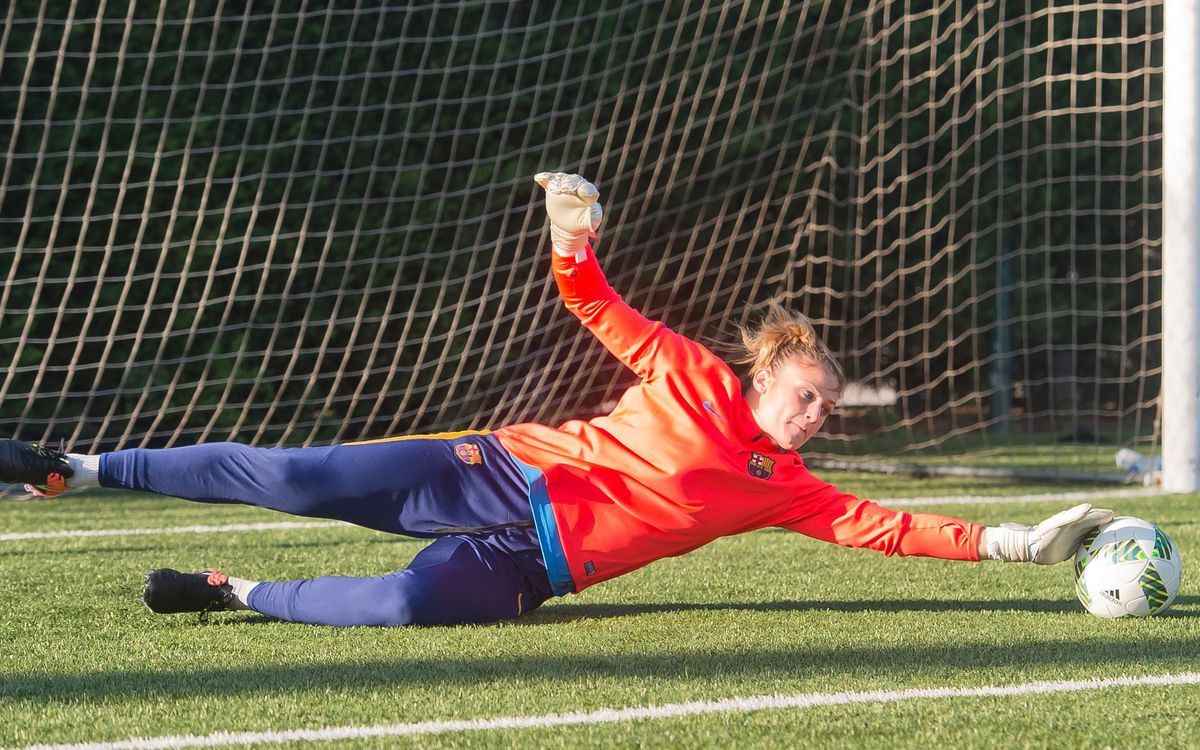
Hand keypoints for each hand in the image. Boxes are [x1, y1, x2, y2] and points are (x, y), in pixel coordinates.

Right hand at [534, 172, 602, 260]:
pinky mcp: (552, 187)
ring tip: (554, 188)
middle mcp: (578, 186)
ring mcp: (565, 185)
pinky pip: (549, 180)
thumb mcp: (588, 224)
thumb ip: (593, 219)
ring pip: (562, 179)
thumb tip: (592, 213)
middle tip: (565, 189)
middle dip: (570, 184)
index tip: (583, 192)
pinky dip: (544, 178)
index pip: (589, 189)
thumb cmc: (580, 222)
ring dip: (558, 182)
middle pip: (575, 181)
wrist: (567, 224)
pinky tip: (538, 178)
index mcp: (589, 194)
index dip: (586, 190)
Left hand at [983, 503, 1113, 563]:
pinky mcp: (1069, 546)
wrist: (1028, 547)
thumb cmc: (1041, 536)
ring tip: (1116, 535)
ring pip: (1090, 533)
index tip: (1113, 514)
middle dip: (1104, 522)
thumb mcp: (1057, 525)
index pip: (1088, 515)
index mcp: (1071, 520)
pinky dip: (1095, 545)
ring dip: (1101, 534)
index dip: (1100, 515)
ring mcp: (1071, 536)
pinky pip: (1085, 545)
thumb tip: (1088, 507)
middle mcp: (1072, 527)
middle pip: (1092, 523)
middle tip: (1120, 523)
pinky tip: (1104, 551)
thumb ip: (1072, 516)